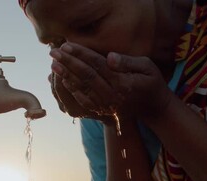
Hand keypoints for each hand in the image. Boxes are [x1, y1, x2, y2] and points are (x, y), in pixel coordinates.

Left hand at [50, 42, 171, 120]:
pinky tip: (61, 80)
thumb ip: (128, 62)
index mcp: (123, 83)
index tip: (67, 45)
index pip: (97, 65)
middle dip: (68, 62)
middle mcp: (112, 95)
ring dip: (65, 76)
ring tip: (53, 64)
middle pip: (85, 76)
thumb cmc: (150, 82)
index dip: (81, 54)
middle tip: (53, 52)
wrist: (152, 108)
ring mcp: (105, 104)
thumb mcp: (147, 68)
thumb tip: (109, 57)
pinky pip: (82, 100)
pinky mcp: (101, 110)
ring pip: (81, 88)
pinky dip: (71, 90)